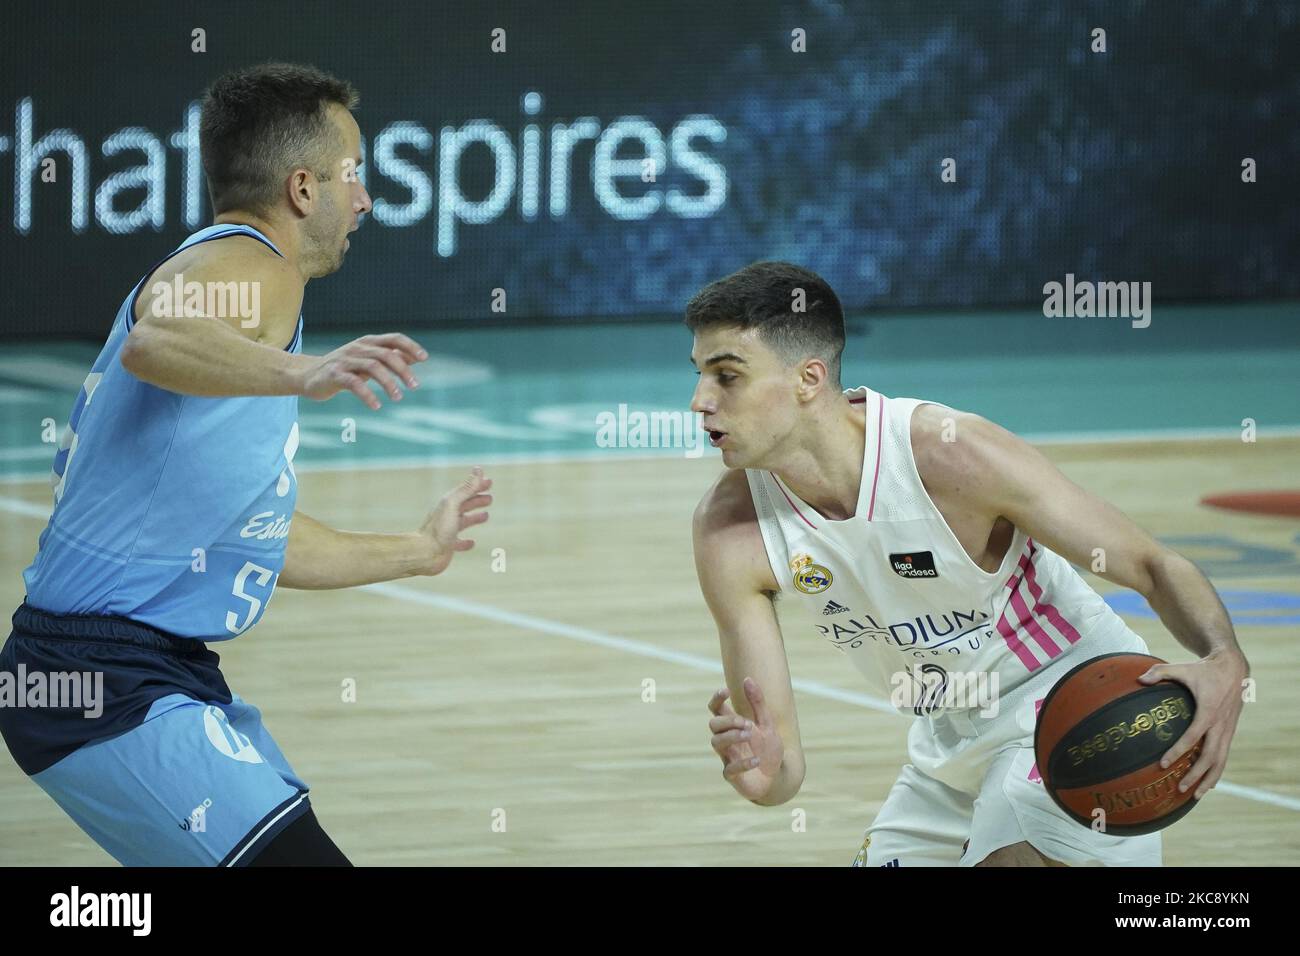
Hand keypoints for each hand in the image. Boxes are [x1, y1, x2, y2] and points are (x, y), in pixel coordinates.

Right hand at [298, 333, 426, 408]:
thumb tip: (415, 357)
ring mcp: (345, 360)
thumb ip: (389, 357)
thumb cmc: (344, 368)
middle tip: (415, 386)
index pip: (394, 338)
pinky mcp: (334, 375)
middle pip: (386, 354)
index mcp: (368, 342)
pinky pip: (354, 383)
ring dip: (388, 382)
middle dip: (403, 370)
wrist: (307, 375)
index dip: (410, 346)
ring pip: (372, 367)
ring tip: (398, 397)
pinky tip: (376, 406)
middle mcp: (358, 348)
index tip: (425, 358)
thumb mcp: (367, 360)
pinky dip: (367, 394)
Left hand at [414, 467, 492, 575]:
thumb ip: (466, 488)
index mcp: (448, 504)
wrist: (424, 553)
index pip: (465, 491)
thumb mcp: (453, 504)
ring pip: (463, 522)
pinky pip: (459, 542)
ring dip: (474, 518)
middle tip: (490, 498)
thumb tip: (479, 469)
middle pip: (465, 505)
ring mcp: (448, 531)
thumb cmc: (438, 529)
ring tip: (486, 516)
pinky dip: (466, 542)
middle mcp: (448, 516)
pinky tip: (472, 543)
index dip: (477, 486)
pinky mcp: (448, 546)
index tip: (489, 482)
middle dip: (477, 500)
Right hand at [708, 677, 784, 801]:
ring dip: (732, 736)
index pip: (715, 709)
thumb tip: (747, 679)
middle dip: (728, 721)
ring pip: (716, 743)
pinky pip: (730, 768)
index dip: (717, 699)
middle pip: (713, 725)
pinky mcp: (732, 776)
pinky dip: (743, 763)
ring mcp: (727, 757)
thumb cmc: (768, 749)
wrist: (777, 777)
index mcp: (732, 726)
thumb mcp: (767, 724)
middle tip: (747, 723)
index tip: (726, 691)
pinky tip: (757, 760)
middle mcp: (727, 740)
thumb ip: (758, 703)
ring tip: (749, 735)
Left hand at [1138, 649, 1248, 798]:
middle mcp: (1221, 724)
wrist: (1234, 669)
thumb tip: (1138, 679)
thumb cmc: (1204, 669)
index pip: (1193, 736)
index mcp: (1209, 710)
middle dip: (1196, 774)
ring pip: (1221, 760)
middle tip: (1180, 788)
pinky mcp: (1230, 732)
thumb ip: (1159, 672)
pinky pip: (1224, 755)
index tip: (1163, 764)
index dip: (1178, 750)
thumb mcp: (1182, 668)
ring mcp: (1227, 730)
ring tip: (1195, 796)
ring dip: (1209, 779)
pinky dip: (1217, 771)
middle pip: (1210, 756)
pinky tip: (1208, 785)